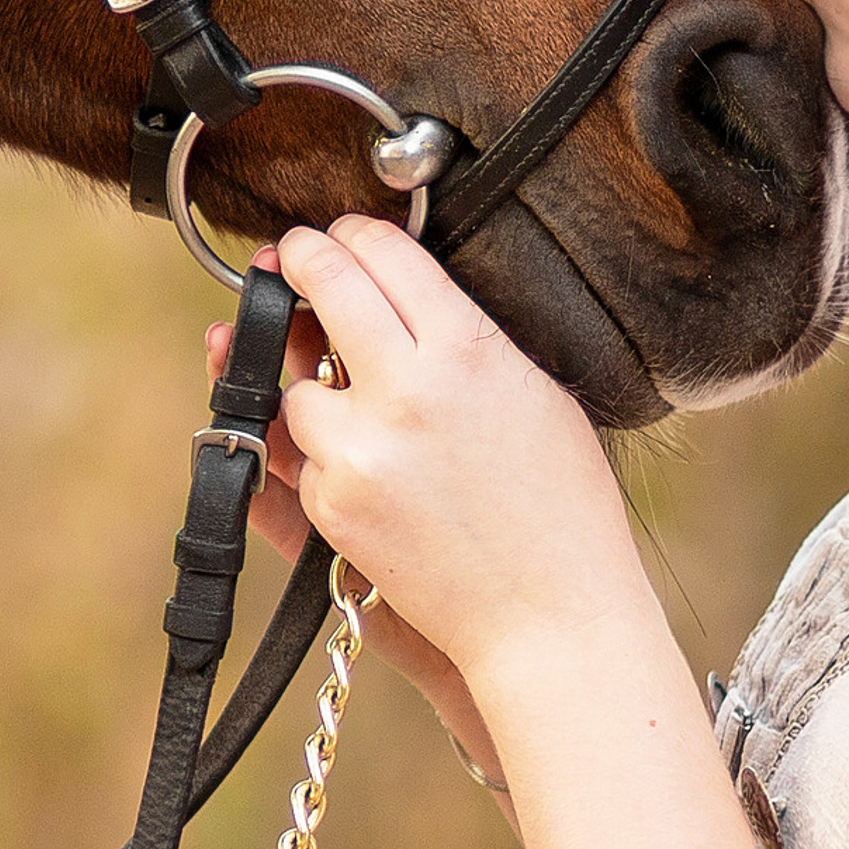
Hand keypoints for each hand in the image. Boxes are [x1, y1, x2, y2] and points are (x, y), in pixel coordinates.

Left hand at [208, 264, 509, 793]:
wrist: (550, 614)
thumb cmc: (559, 507)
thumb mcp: (534, 397)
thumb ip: (462, 341)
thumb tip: (398, 292)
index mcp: (468, 351)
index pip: (386, 255)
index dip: (353, 234)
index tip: (339, 234)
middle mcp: (408, 389)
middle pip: (326, 286)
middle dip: (299, 259)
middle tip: (288, 254)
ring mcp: (363, 448)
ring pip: (296, 386)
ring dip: (313, 390)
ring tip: (359, 412)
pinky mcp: (335, 503)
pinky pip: (306, 460)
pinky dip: (327, 462)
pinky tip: (376, 481)